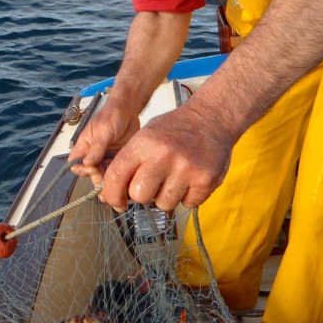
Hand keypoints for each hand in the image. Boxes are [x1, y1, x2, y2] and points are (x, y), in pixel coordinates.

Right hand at [68, 98, 140, 189]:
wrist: (129, 110)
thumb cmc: (112, 116)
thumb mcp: (103, 131)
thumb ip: (96, 148)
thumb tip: (87, 164)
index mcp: (85, 145)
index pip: (75, 163)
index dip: (81, 169)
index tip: (92, 170)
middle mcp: (93, 153)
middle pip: (90, 172)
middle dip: (96, 178)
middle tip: (106, 182)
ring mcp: (105, 157)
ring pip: (103, 174)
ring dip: (107, 181)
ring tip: (115, 186)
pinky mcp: (117, 158)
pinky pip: (114, 171)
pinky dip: (118, 177)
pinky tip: (123, 182)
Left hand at [99, 104, 232, 211]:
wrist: (212, 117)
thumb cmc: (175, 129)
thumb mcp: (146, 135)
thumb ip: (129, 162)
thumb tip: (110, 195)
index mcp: (144, 143)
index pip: (116, 176)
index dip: (112, 194)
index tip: (117, 202)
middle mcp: (164, 156)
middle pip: (139, 196)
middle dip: (143, 194)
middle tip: (153, 183)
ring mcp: (186, 169)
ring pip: (164, 204)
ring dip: (167, 196)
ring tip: (175, 177)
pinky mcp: (205, 180)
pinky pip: (188, 204)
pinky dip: (188, 196)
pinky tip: (190, 179)